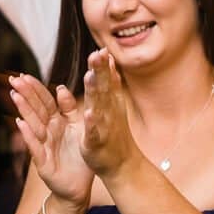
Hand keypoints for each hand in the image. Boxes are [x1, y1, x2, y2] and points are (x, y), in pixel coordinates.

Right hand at [10, 73, 93, 206]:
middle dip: (25, 95)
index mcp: (57, 123)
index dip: (35, 89)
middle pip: (36, 110)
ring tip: (15, 95)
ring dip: (24, 110)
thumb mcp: (78, 128)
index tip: (24, 75)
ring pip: (33, 125)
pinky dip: (28, 135)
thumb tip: (60, 87)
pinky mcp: (43, 162)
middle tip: (13, 79)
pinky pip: (35, 147)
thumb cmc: (78, 157)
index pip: (45, 102)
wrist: (79, 187)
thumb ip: (70, 109)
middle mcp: (48, 132)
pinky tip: (20, 123)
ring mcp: (43, 146)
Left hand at [81, 49, 140, 179]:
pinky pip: (94, 132)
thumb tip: (110, 61)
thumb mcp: (114, 105)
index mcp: (110, 103)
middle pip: (103, 89)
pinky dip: (92, 123)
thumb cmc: (116, 134)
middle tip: (96, 54)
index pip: (106, 80)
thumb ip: (111, 83)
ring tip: (90, 76)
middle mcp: (109, 112)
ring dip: (95, 92)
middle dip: (99, 72)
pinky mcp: (96, 143)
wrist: (124, 165)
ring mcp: (104, 127)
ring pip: (99, 107)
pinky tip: (89, 113)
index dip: (103, 65)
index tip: (101, 48)